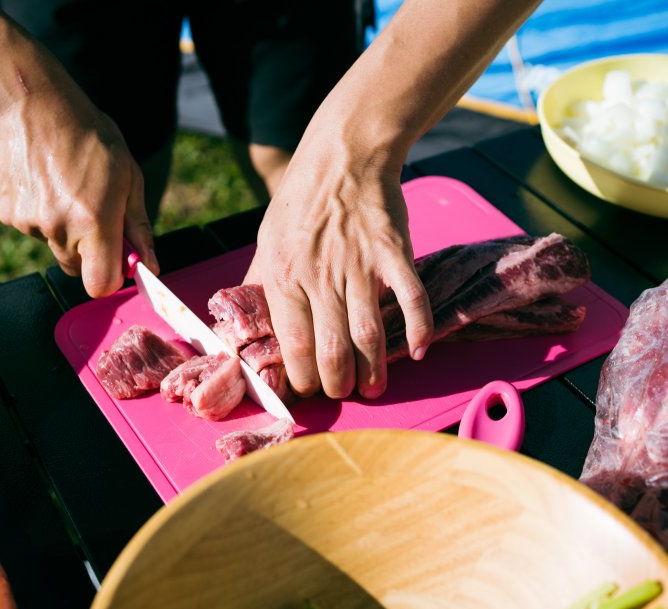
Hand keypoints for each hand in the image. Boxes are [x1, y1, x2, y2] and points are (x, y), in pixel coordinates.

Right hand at [0, 86, 158, 296]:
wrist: (34, 106)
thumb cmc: (90, 138)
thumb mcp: (129, 177)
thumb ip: (137, 227)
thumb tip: (150, 266)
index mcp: (94, 222)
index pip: (99, 284)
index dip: (108, 278)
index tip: (114, 263)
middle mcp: (59, 228)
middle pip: (75, 266)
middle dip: (86, 248)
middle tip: (89, 208)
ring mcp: (28, 223)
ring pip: (52, 243)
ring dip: (61, 225)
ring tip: (63, 184)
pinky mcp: (7, 214)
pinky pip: (29, 226)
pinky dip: (37, 211)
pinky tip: (41, 179)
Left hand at [246, 141, 433, 399]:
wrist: (344, 155)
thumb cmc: (301, 200)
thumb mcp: (267, 239)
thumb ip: (262, 282)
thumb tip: (249, 320)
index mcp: (284, 276)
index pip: (293, 345)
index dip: (303, 378)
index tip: (310, 389)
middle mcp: (320, 276)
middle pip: (332, 350)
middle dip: (338, 384)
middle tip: (344, 394)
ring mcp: (359, 265)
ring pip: (369, 335)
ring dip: (373, 371)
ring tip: (374, 389)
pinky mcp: (393, 252)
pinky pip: (410, 298)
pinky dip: (418, 329)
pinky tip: (417, 351)